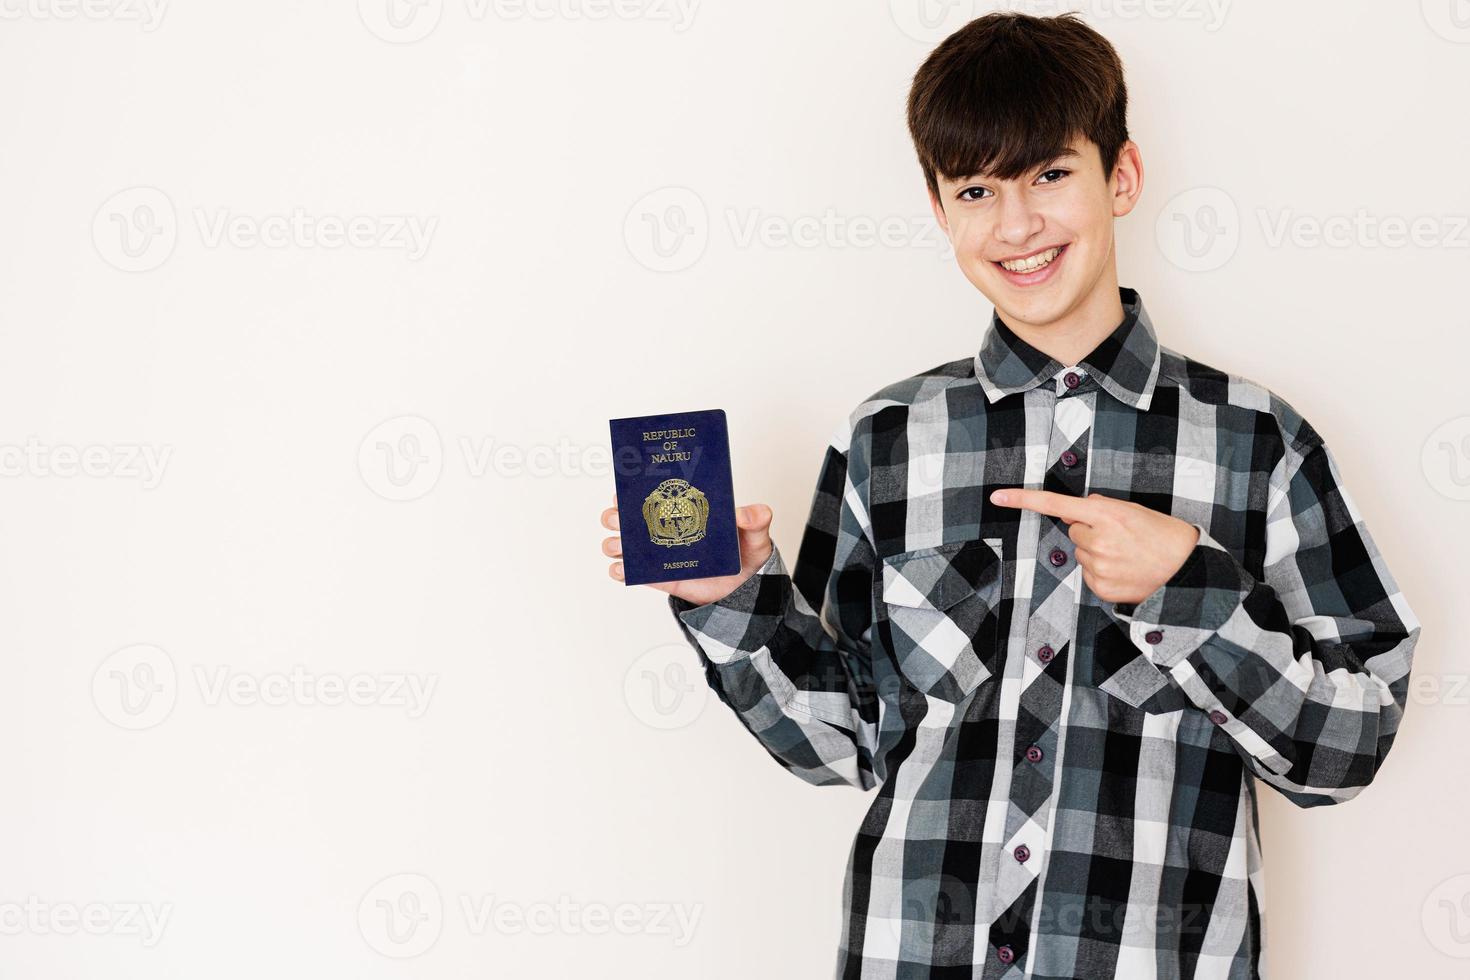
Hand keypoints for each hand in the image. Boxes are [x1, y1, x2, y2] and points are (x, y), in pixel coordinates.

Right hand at [601, 495, 775, 605]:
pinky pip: (634, 574)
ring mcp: (659, 554)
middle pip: (628, 518)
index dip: (633, 489)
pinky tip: (622, 568)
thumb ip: (756, 519)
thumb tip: (746, 513)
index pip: (654, 495)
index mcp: (683, 510)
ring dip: (614, 542)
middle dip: (615, 515)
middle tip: (618, 517)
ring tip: (619, 545)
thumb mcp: (756, 534)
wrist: (743, 590)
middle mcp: (665, 529)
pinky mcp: (659, 578)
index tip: (625, 488)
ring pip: (624, 545)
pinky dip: (621, 571)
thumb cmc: (745, 554)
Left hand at [988, 488, 1199, 604]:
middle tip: (1121, 538)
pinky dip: (1102, 572)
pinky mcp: (1099, 588)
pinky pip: (1088, 575)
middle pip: (1073, 530)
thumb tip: (1076, 508)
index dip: (1023, 500)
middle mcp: (1097, 540)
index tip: (997, 497)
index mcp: (1106, 515)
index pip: (1056, 504)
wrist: (1187, 571)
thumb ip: (1101, 507)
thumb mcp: (1133, 510)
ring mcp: (1097, 567)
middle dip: (1090, 532)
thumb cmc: (1162, 536)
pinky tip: (1124, 571)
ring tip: (1127, 555)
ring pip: (1081, 554)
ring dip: (1097, 553)